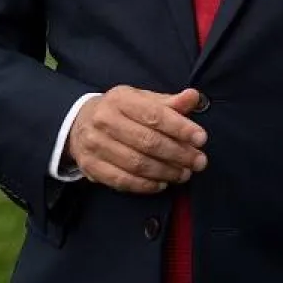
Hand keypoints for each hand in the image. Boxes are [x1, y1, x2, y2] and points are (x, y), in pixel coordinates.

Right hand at [65, 86, 208, 193]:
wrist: (81, 123)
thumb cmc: (122, 111)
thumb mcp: (143, 100)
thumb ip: (170, 102)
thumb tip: (193, 97)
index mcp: (120, 99)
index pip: (154, 115)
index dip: (180, 128)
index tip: (201, 139)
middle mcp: (104, 120)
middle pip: (147, 141)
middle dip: (178, 154)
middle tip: (199, 162)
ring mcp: (94, 145)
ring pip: (136, 163)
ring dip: (165, 171)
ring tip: (184, 174)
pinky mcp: (90, 166)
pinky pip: (122, 180)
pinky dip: (145, 185)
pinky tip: (162, 183)